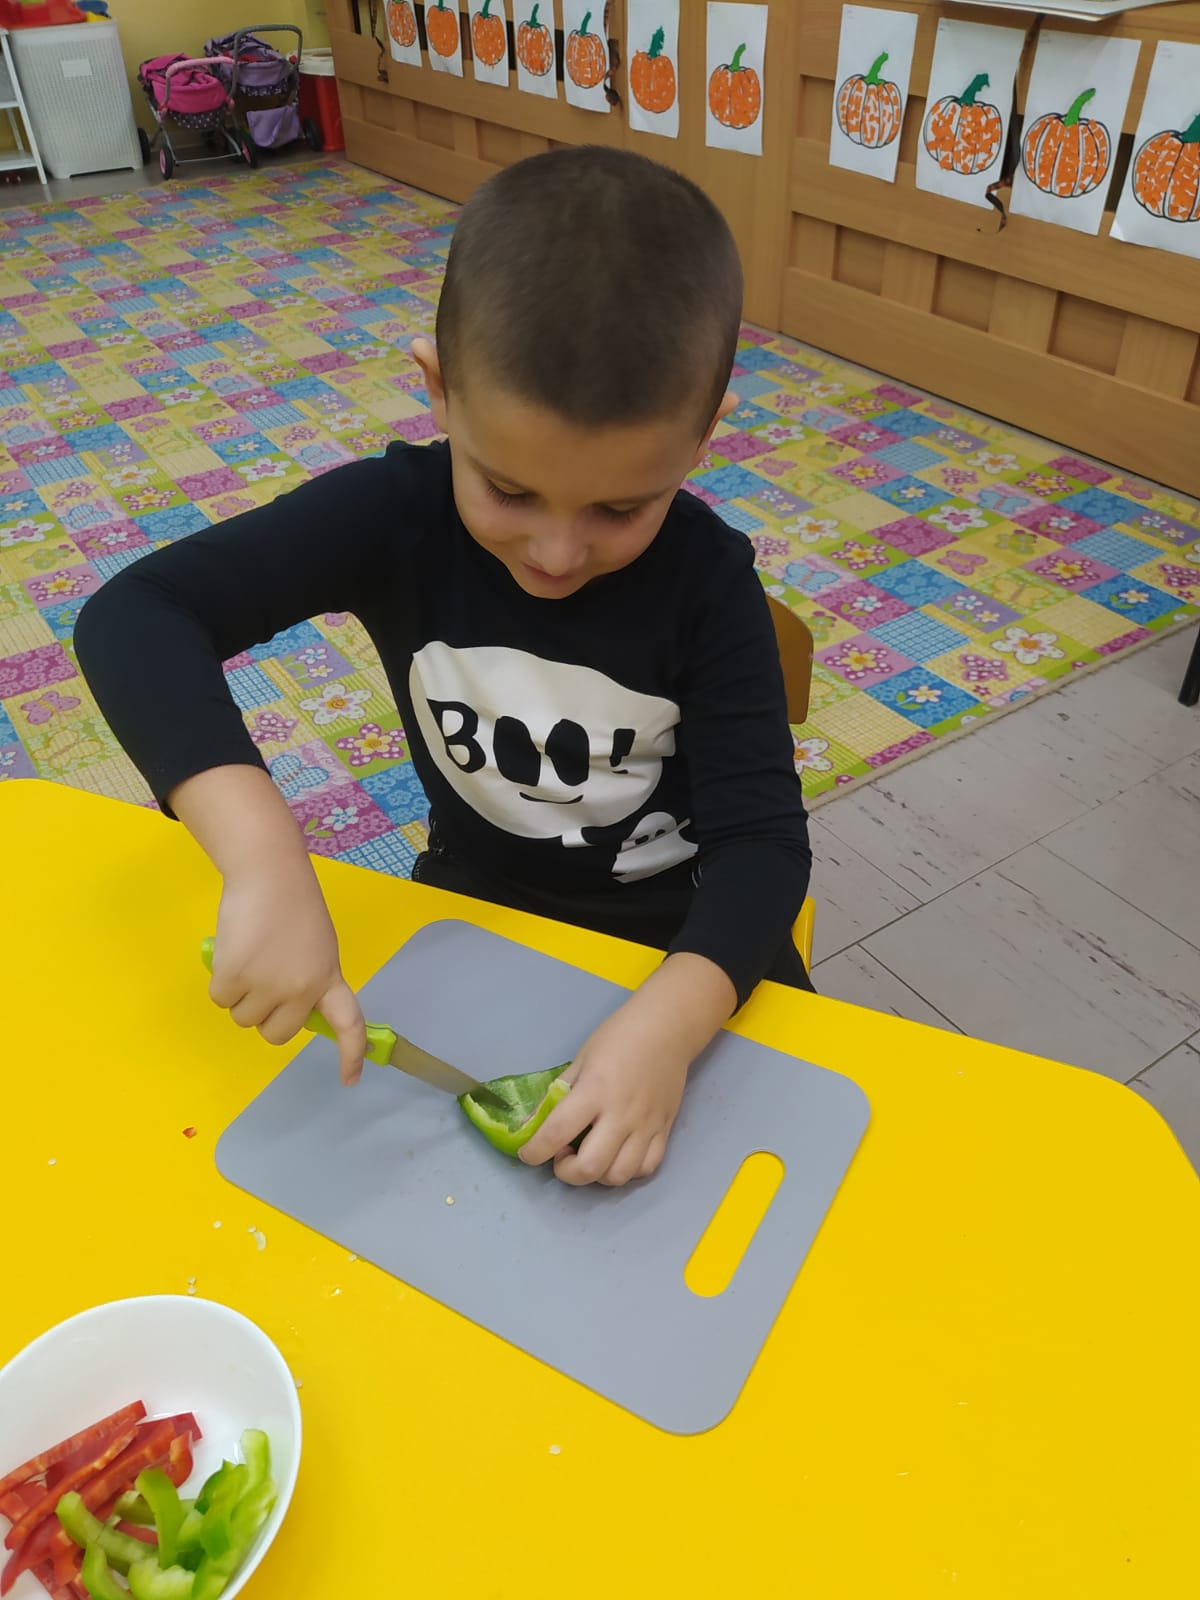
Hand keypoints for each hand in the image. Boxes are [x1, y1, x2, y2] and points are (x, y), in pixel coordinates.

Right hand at [209, 863, 366, 1085]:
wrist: (268, 874)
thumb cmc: (293, 906)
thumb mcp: (316, 947)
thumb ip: (308, 980)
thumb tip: (284, 1007)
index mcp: (328, 978)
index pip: (348, 1024)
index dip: (350, 1054)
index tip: (349, 1081)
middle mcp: (302, 989)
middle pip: (276, 1034)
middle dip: (265, 1016)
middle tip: (262, 982)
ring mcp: (267, 985)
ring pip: (243, 1018)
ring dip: (240, 995)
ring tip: (250, 956)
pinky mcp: (234, 977)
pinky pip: (221, 1000)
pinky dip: (221, 981)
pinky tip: (233, 952)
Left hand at [519, 1002, 690, 1186]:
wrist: (666, 1029)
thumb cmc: (618, 1038)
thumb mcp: (579, 1060)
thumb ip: (558, 1094)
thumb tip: (532, 1124)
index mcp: (594, 1091)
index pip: (557, 1133)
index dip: (535, 1151)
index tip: (529, 1154)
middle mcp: (621, 1114)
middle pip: (590, 1168)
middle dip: (566, 1172)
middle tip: (562, 1155)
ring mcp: (646, 1126)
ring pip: (618, 1176)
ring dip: (596, 1176)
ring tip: (590, 1155)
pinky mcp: (665, 1130)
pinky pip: (646, 1168)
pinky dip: (626, 1171)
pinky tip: (616, 1155)